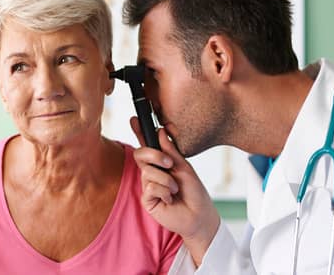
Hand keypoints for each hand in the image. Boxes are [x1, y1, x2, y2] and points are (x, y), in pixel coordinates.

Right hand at [130, 117, 220, 265]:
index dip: (139, 132)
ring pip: (147, 172)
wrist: (199, 215)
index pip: (147, 145)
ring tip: (176, 190)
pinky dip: (164, 192)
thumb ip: (171, 151)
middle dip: (155, 156)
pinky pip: (150, 187)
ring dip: (166, 180)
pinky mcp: (147, 199)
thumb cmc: (194, 192)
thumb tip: (160, 131)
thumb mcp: (184, 167)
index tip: (134, 119)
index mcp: (161, 163)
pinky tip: (171, 199)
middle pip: (140, 154)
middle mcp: (152, 172)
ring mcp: (148, 185)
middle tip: (170, 164)